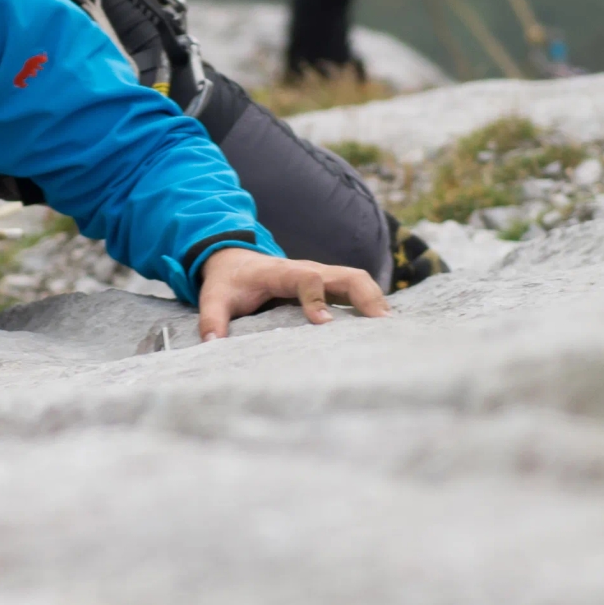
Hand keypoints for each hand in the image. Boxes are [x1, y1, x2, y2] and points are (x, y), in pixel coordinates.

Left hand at [193, 245, 389, 339]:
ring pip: (358, 281)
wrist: (235, 260)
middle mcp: (309, 270)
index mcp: (282, 272)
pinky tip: (383, 330)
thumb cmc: (229, 281)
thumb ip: (212, 318)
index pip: (307, 278)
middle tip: (381, 325)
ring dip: (376, 301)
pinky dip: (372, 305)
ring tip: (390, 332)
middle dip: (366, 296)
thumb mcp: (214, 296)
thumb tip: (212, 344)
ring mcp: (322, 277)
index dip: (317, 298)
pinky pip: (356, 291)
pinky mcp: (329, 287)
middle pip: (347, 275)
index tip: (323, 323)